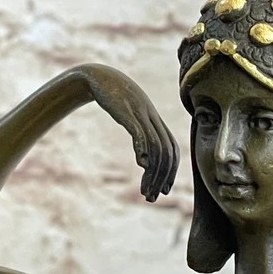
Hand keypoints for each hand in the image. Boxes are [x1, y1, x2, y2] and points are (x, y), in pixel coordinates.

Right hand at [77, 63, 178, 201]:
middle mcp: (153, 118)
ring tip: (144, 191)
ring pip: (156, 149)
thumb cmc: (116, 99)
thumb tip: (145, 162)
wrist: (99, 76)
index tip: (164, 191)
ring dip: (152, 174)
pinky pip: (141, 133)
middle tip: (151, 198)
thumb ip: (142, 136)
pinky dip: (143, 149)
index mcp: (156, 121)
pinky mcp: (128, 111)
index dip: (172, 172)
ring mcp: (142, 114)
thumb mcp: (133, 118)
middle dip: (161, 179)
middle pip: (167, 153)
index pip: (173, 150)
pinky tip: (140, 164)